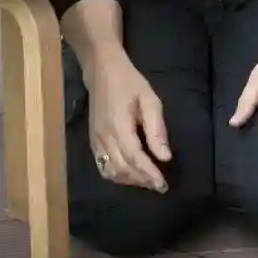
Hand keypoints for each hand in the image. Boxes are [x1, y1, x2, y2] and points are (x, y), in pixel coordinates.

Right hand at [86, 51, 169, 191]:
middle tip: (160, 186)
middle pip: (123, 169)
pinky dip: (116, 175)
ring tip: (148, 181)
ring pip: (111, 171)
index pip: (135, 158)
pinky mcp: (92, 141)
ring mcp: (95, 140)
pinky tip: (130, 174)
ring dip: (130, 180)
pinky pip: (102, 166)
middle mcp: (104, 137)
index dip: (149, 174)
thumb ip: (156, 129)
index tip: (163, 185)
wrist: (101, 70)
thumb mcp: (150, 100)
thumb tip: (164, 157)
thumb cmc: (130, 82)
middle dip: (142, 180)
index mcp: (119, 126)